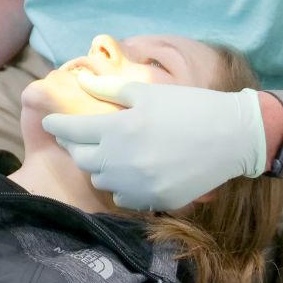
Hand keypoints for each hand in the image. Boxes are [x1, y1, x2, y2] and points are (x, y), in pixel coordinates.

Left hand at [41, 76, 266, 210]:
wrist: (232, 136)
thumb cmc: (189, 106)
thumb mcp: (147, 92)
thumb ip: (109, 90)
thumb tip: (81, 82)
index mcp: (117, 130)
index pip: (72, 131)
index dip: (56, 125)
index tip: (50, 121)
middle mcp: (122, 162)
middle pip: (82, 159)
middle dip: (75, 145)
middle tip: (77, 136)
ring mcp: (138, 186)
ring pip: (101, 181)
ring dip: (98, 166)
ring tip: (106, 153)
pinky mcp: (156, 201)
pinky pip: (124, 198)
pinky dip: (121, 186)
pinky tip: (129, 172)